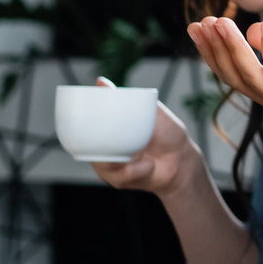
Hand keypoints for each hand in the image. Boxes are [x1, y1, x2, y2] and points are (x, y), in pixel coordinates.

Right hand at [90, 78, 201, 197]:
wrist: (184, 159)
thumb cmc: (168, 134)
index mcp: (111, 132)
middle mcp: (108, 149)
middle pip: (88, 151)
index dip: (78, 131)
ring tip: (141, 156)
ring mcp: (113, 166)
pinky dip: (134, 172)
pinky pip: (117, 179)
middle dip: (99, 150)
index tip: (82, 126)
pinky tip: (148, 166)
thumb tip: (101, 82)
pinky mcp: (121, 181)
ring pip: (101, 167)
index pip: (86, 132)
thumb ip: (127, 98)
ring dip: (121, 163)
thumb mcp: (151, 111)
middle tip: (118, 145)